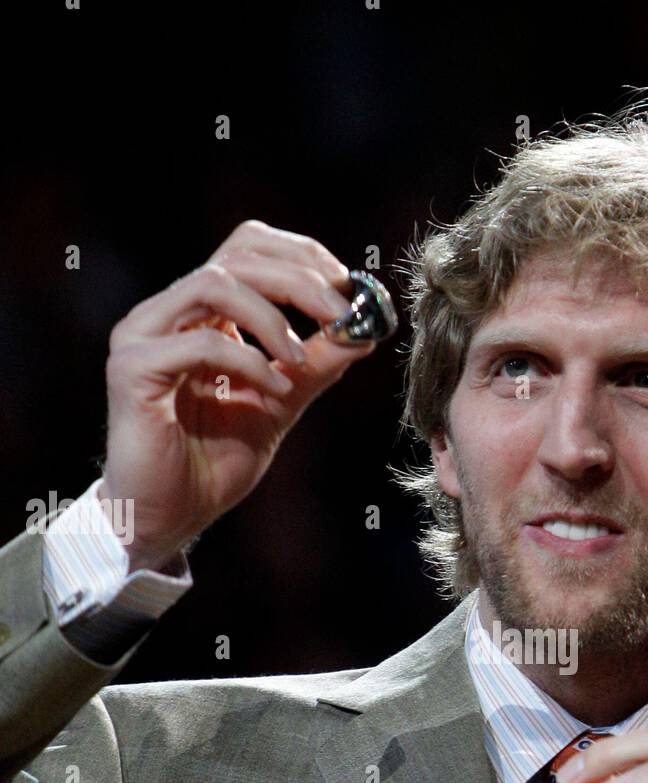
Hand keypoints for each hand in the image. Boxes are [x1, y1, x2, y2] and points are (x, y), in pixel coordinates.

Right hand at [99, 219, 380, 568]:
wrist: (168, 517)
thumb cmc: (212, 462)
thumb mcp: (279, 404)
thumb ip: (314, 365)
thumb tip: (364, 330)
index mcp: (199, 313)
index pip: (249, 249)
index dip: (302, 257)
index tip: (348, 287)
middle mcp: (167, 313)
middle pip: (237, 256)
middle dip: (299, 279)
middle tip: (342, 312)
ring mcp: (143, 336)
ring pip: (215, 284)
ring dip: (272, 318)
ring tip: (299, 359)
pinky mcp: (133, 369)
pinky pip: (200, 342)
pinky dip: (249, 361)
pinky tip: (276, 390)